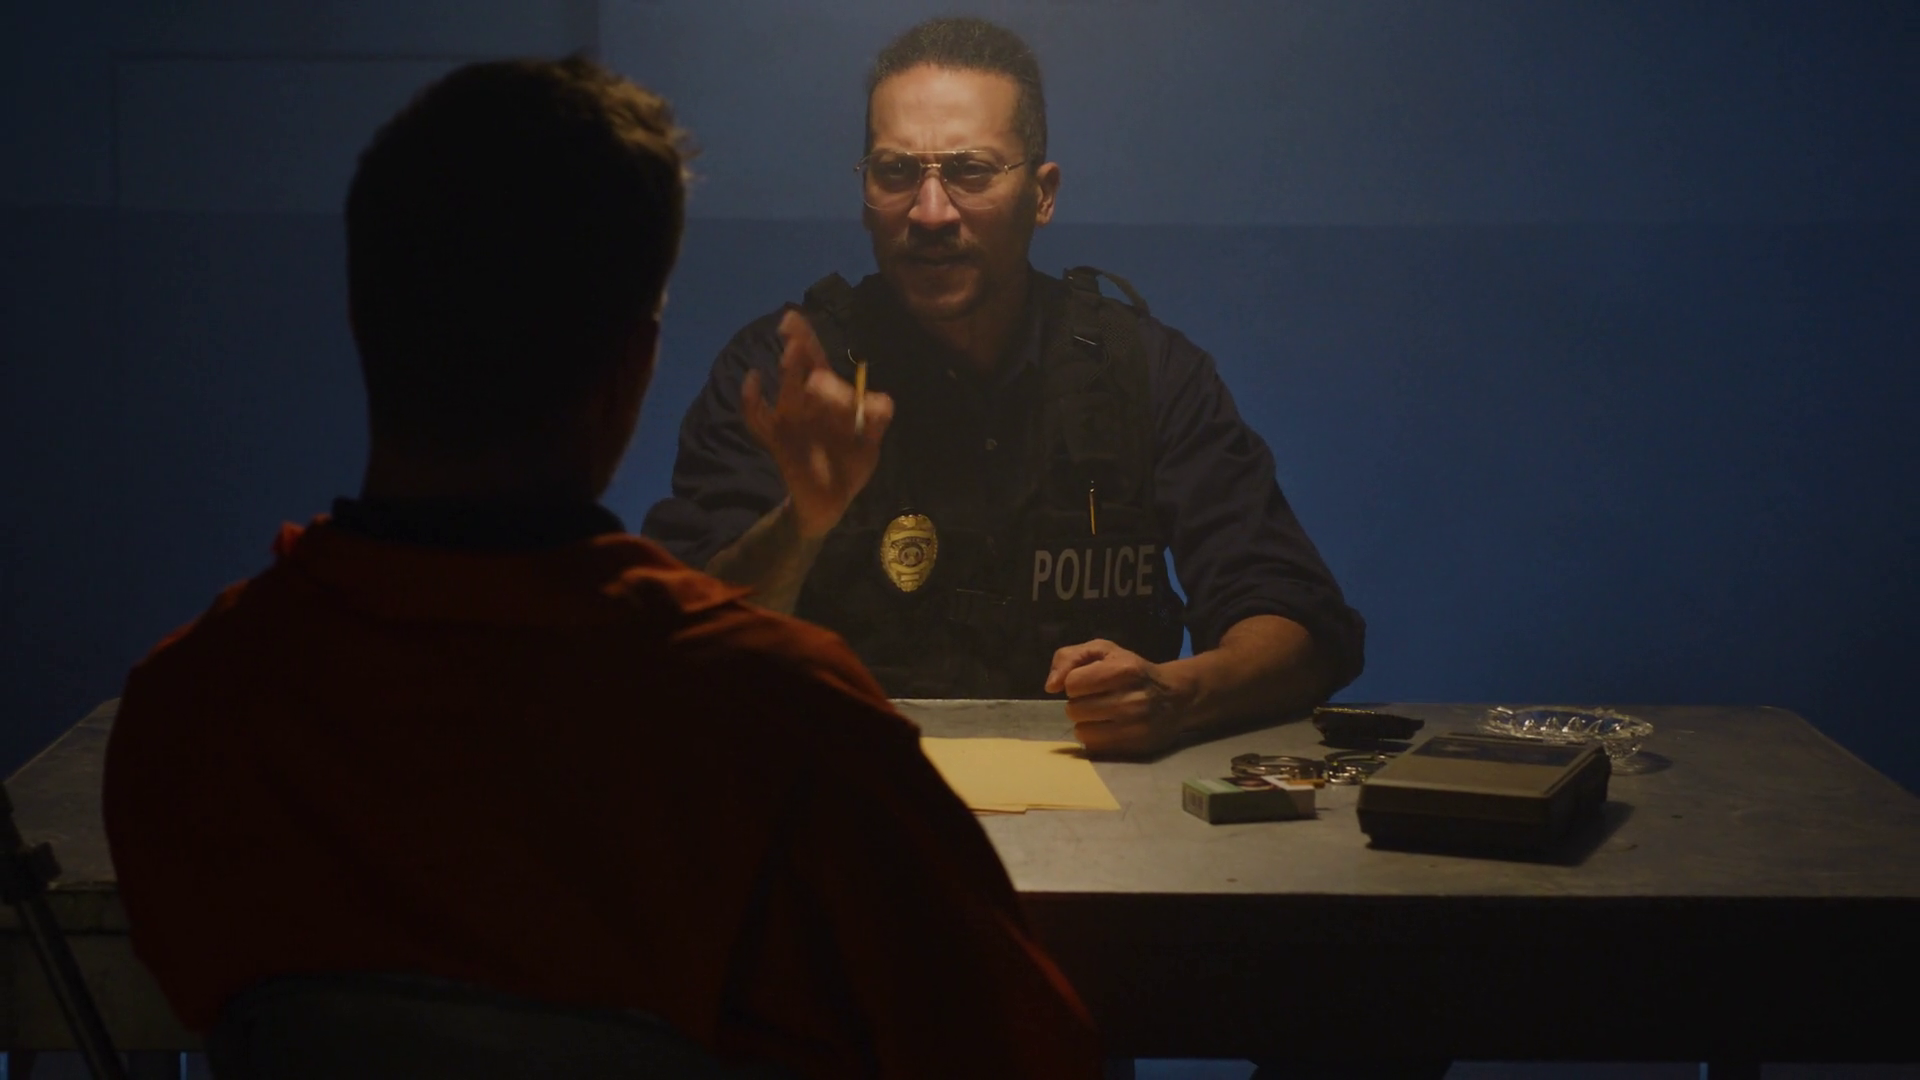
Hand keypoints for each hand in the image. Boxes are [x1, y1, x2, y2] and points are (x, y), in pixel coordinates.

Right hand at [741, 310, 894, 538]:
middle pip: (800, 368)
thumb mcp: (870, 444)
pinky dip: (750, 400)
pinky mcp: (777, 440)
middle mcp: (805, 402)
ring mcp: (789, 420)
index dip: (807, 338)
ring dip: (789, 372)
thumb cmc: (850, 463)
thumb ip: (876, 421)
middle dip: (799, 348)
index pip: (817, 360)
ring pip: (787, 392)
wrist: (831, 499)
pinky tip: (752, 380)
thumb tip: (880, 401)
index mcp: (828, 397)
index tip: (793, 318)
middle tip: (793, 331)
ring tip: (792, 353)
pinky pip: (757, 420)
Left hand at [1045, 639, 1196, 756]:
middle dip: (1079, 703)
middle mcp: (1131, 699)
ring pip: (1082, 732)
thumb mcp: (1103, 650)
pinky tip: (1109, 727)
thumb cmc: (1132, 669)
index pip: (1072, 684)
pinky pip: (1094, 748)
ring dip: (1085, 723)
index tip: (1088, 682)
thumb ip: (1069, 657)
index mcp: (1124, 670)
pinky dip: (1095, 738)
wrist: (1176, 696)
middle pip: (1074, 710)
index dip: (1075, 682)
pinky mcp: (1136, 747)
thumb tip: (1050, 686)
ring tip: (1102, 713)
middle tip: (1096, 698)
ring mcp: (1135, 726)